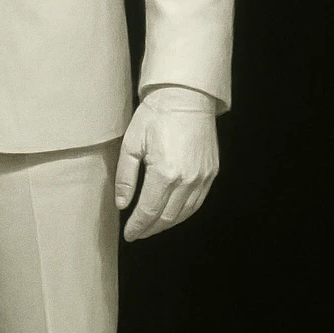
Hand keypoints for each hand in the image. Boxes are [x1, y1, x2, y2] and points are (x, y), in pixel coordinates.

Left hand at [114, 87, 218, 241]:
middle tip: (137, 233)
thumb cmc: (156, 115)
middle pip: (167, 217)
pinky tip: (172, 213)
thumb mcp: (131, 144)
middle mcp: (187, 180)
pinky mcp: (211, 172)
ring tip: (152, 226)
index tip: (128, 235)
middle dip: (150, 229)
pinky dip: (183, 213)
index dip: (137, 227)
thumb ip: (125, 178)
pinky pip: (197, 202)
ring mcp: (203, 177)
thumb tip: (122, 204)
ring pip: (184, 213)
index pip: (148, 211)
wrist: (186, 97)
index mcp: (165, 173)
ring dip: (167, 224)